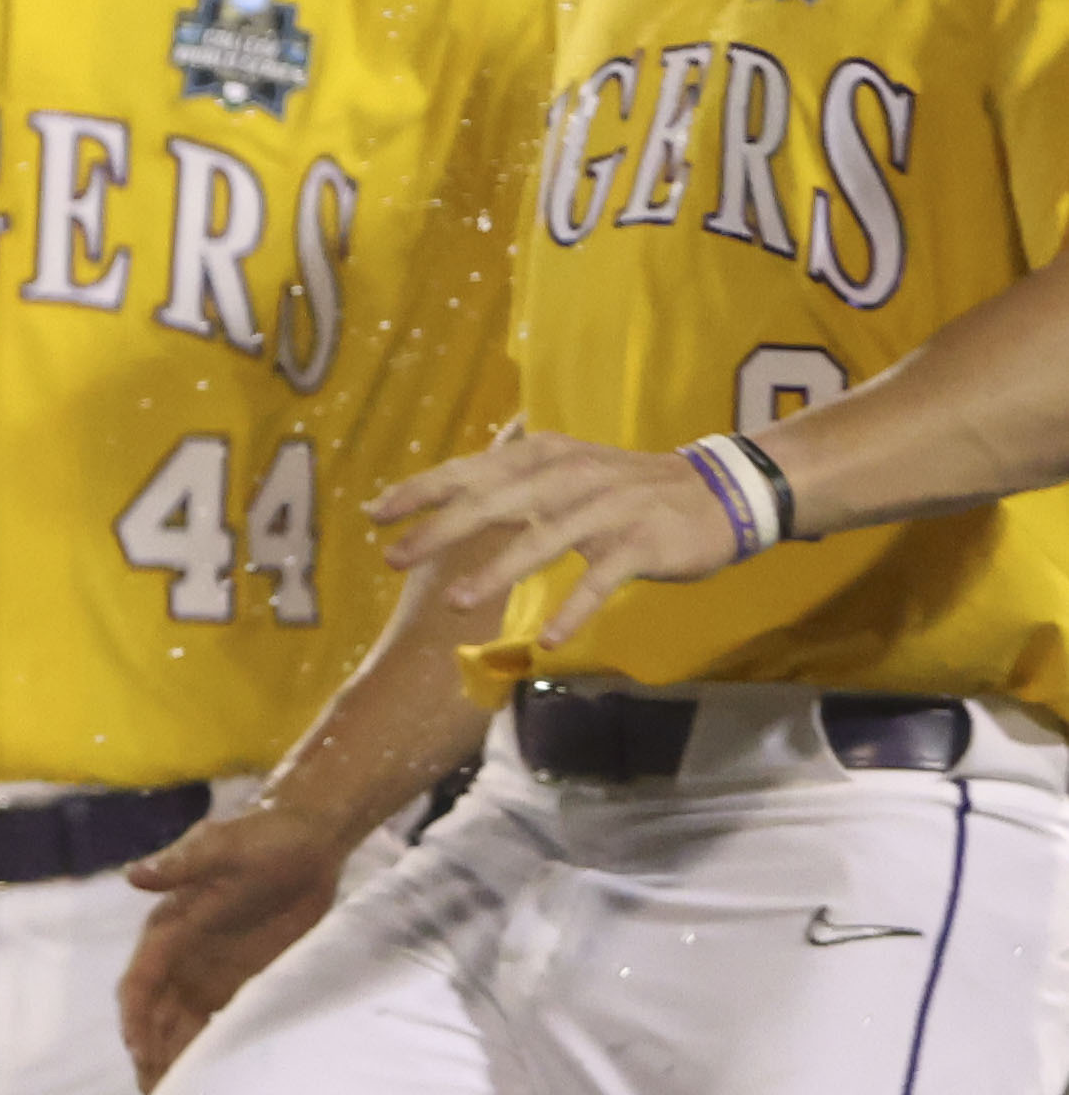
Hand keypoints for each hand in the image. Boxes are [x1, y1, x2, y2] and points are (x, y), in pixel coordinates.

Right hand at [117, 800, 355, 1086]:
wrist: (307, 841)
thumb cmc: (262, 839)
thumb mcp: (221, 848)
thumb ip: (180, 864)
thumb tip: (135, 876)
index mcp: (168, 928)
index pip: (139, 983)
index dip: (136, 1019)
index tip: (141, 1052)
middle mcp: (179, 957)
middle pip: (154, 1016)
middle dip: (150, 1054)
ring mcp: (206, 973)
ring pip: (178, 1027)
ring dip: (173, 1060)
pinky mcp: (236, 981)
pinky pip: (213, 1024)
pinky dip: (205, 1051)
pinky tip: (212, 1080)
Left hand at [368, 424, 744, 657]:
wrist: (719, 492)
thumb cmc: (625, 488)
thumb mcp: (564, 472)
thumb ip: (510, 485)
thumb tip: (443, 500)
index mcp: (545, 455)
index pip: (473, 469)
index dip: (422, 490)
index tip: (374, 513)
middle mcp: (572, 476)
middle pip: (496, 501)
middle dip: (441, 529)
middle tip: (393, 557)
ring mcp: (608, 509)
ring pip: (545, 538)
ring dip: (499, 570)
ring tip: (457, 601)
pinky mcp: (642, 542)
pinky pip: (602, 579)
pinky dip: (575, 608)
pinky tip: (550, 639)